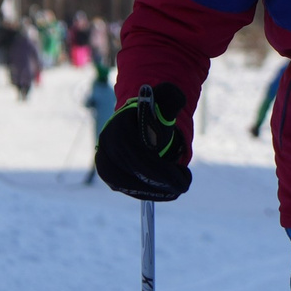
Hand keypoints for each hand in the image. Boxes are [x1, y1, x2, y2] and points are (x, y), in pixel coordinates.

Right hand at [94, 84, 191, 200]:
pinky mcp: (110, 178)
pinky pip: (129, 190)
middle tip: (183, 186)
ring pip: (130, 186)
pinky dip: (149, 194)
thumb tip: (177, 97)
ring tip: (177, 188)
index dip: (162, 171)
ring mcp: (105, 164)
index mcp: (117, 129)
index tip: (185, 176)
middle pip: (133, 173)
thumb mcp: (164, 101)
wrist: (136, 124)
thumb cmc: (153, 114)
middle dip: (161, 183)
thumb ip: (170, 98)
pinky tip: (166, 191)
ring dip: (156, 191)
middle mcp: (105, 147)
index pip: (139, 157)